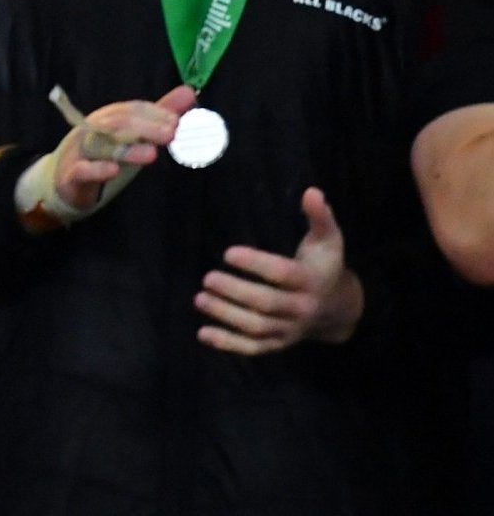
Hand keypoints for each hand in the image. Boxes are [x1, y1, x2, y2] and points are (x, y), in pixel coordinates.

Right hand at [53, 83, 197, 210]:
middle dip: (145, 128)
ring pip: (101, 147)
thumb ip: (160, 115)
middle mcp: (92, 130)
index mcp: (107, 118)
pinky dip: (96, 169)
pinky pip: (82, 170)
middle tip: (171, 134)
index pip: (130, 110)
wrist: (66, 181)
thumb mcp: (134, 135)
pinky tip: (113, 170)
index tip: (178, 121)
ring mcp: (80, 152)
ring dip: (126, 150)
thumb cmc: (105, 155)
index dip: (154, 113)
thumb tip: (189, 91)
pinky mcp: (72, 175)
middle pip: (116, 124)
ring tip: (152, 154)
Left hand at [197, 187, 363, 353]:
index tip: (228, 253)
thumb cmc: (325, 266)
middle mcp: (301, 309)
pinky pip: (254, 348)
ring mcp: (289, 329)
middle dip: (235, 292)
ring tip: (200, 299)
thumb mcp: (329, 240)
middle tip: (207, 277)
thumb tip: (312, 191)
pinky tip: (203, 334)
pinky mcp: (278, 343)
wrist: (339, 309)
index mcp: (310, 281)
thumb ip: (320, 216)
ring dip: (226, 316)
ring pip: (257, 328)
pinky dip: (228, 344)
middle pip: (266, 304)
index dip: (256, 264)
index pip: (282, 275)